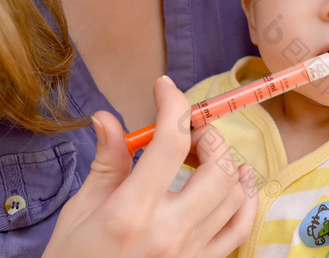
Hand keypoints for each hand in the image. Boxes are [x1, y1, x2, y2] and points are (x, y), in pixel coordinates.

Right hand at [43, 76, 257, 257]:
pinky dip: (247, 198)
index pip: (169, 143)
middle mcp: (168, 231)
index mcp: (130, 212)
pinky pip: (240, 227)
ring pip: (234, 191)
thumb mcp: (80, 210)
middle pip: (216, 165)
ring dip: (226, 162)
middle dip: (206, 135)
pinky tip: (240, 179)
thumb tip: (108, 119)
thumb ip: (106, 162)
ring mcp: (190, 251)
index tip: (165, 88)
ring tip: (205, 153)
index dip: (173, 105)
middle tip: (187, 130)